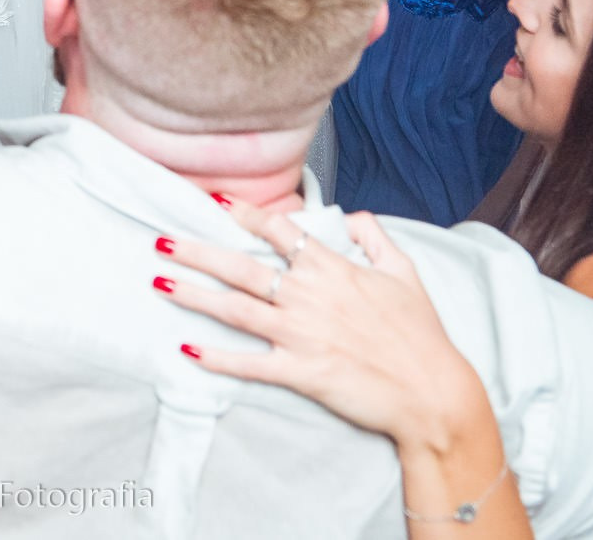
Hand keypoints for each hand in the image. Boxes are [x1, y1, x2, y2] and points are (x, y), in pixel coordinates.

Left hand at [159, 204, 490, 447]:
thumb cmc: (421, 333)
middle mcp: (309, 296)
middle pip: (241, 267)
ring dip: (194, 295)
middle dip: (197, 251)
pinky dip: (217, 357)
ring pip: (235, 309)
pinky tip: (188, 350)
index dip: (247, 213)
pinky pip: (249, 363)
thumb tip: (354, 216)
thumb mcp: (405, 271)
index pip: (281, 231)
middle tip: (162, 240)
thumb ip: (376, 237)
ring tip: (160, 282)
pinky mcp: (300, 372)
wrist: (432, 391)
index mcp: (332, 269)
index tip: (216, 200)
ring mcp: (301, 334)